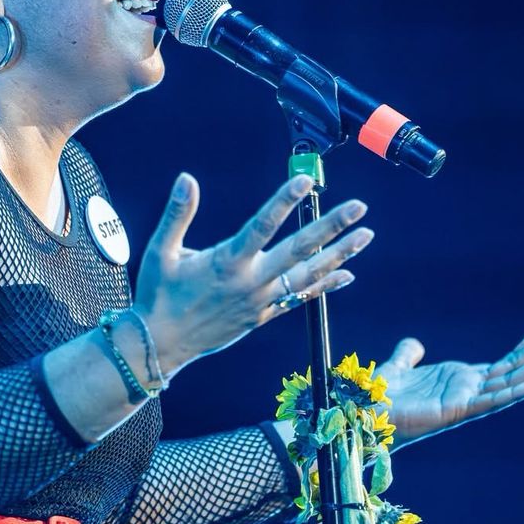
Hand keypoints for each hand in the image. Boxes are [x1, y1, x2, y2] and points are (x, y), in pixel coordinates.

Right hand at [135, 173, 373, 367]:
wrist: (162, 344)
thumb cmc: (158, 294)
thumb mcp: (160, 252)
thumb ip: (177, 214)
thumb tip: (186, 179)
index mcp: (226, 263)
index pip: (262, 226)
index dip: (284, 202)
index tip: (306, 181)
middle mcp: (250, 282)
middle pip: (299, 251)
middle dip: (332, 228)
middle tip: (358, 208)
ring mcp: (261, 301)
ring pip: (308, 276)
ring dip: (340, 255)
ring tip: (365, 237)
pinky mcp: (263, 316)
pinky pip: (300, 298)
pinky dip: (325, 286)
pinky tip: (347, 274)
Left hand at [375, 324, 523, 445]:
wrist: (366, 413)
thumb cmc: (382, 397)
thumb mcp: (399, 368)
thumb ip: (408, 355)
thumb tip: (415, 344)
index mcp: (459, 381)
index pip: (500, 364)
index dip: (521, 350)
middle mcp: (468, 391)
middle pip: (513, 369)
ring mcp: (467, 401)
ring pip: (510, 382)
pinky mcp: (459, 410)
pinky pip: (493, 400)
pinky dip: (516, 393)